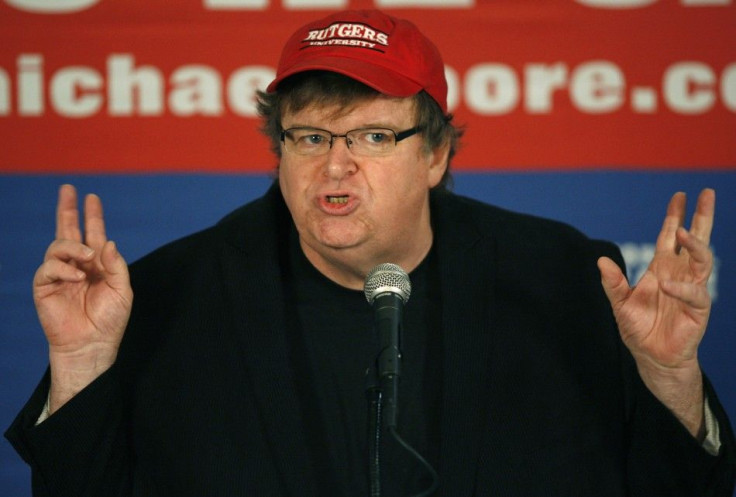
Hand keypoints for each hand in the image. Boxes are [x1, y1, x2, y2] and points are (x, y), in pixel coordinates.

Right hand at [34, 185, 132, 413]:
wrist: (92, 345)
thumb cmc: (110, 320)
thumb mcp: (122, 290)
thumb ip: (116, 265)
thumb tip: (106, 241)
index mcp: (97, 265)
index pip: (93, 235)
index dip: (92, 216)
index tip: (92, 197)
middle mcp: (77, 266)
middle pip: (68, 232)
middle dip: (68, 210)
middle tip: (68, 189)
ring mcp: (60, 276)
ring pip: (58, 247)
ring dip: (73, 247)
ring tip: (88, 256)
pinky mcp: (45, 288)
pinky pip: (48, 268)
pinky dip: (62, 268)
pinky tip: (76, 276)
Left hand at [597, 189, 714, 437]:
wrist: (652, 358)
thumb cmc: (638, 329)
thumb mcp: (620, 303)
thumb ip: (612, 283)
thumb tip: (600, 260)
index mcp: (662, 268)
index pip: (669, 237)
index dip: (674, 216)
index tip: (679, 196)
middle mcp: (680, 274)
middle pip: (694, 240)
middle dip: (701, 217)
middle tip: (707, 193)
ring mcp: (691, 289)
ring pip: (702, 259)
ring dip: (695, 244)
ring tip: (685, 230)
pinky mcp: (698, 309)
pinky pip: (694, 293)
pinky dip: (682, 287)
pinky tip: (668, 284)